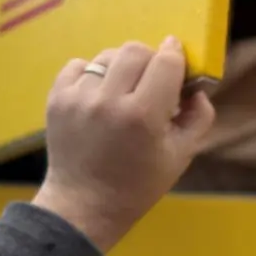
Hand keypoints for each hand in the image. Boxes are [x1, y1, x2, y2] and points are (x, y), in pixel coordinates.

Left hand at [31, 37, 215, 252]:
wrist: (84, 205)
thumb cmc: (139, 184)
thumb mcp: (181, 156)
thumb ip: (199, 117)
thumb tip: (196, 88)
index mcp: (143, 115)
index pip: (166, 61)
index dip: (177, 57)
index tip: (179, 61)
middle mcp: (109, 100)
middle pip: (136, 50)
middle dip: (151, 60)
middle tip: (152, 82)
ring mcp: (78, 98)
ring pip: (108, 56)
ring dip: (122, 67)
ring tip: (123, 91)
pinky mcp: (57, 99)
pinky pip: (79, 65)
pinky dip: (93, 74)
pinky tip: (99, 95)